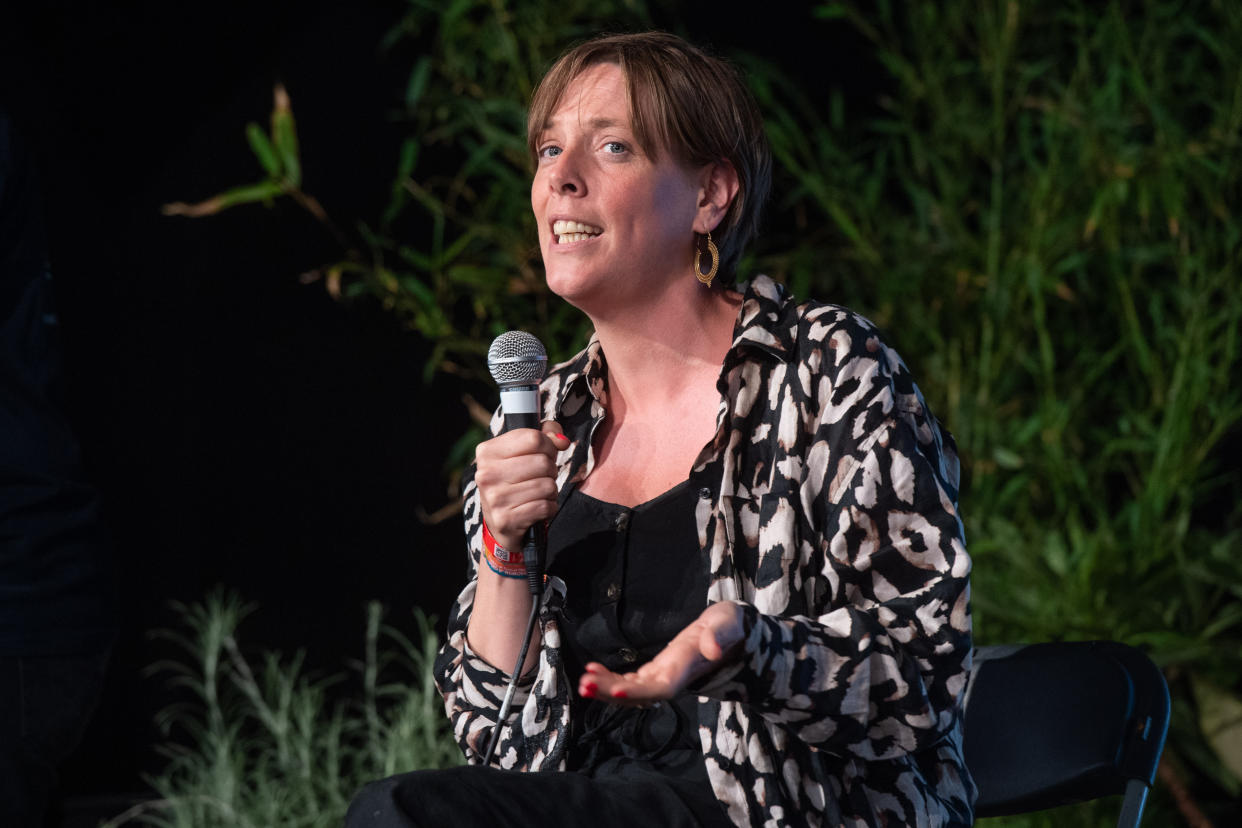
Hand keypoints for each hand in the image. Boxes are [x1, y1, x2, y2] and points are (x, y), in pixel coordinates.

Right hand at [474, 421, 569, 551]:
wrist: (500, 522)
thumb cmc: (514, 481)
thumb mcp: (522, 453)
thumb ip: (545, 435)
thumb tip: (561, 441)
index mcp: (487, 452)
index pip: (534, 438)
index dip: (548, 446)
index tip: (545, 454)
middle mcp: (486, 474)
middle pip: (543, 462)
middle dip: (550, 470)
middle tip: (541, 477)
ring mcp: (494, 498)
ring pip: (547, 485)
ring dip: (551, 490)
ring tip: (539, 493)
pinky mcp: (506, 519)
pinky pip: (546, 506)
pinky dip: (550, 507)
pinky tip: (538, 508)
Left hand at [578, 602, 745, 705]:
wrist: (732, 633)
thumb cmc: (730, 626)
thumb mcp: (729, 624)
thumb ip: (721, 634)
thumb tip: (713, 648)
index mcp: (688, 667)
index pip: (662, 687)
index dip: (640, 692)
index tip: (617, 691)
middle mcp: (673, 677)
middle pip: (640, 694)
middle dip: (612, 692)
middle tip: (584, 686)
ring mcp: (664, 676)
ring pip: (632, 690)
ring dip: (606, 688)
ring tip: (584, 682)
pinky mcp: (657, 670)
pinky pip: (632, 680)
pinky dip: (611, 678)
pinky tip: (593, 670)